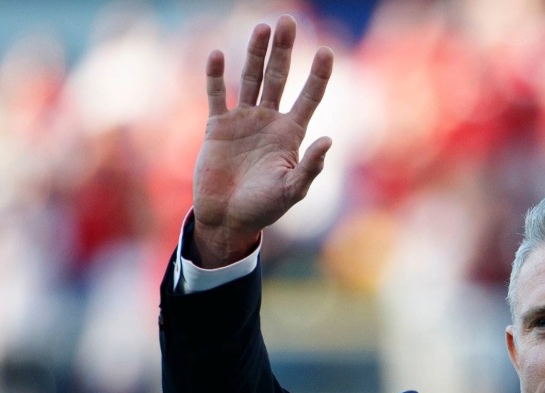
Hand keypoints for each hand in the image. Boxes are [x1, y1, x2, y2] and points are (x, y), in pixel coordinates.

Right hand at [191, 15, 333, 265]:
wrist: (227, 218)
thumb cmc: (264, 209)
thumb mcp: (291, 191)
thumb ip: (309, 167)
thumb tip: (328, 140)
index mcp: (291, 133)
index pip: (309, 97)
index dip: (318, 75)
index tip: (327, 51)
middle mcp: (269, 121)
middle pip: (278, 77)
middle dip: (284, 50)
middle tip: (288, 20)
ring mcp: (243, 120)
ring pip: (250, 79)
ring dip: (255, 54)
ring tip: (262, 28)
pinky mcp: (218, 126)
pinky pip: (217, 95)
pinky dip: (216, 76)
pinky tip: (218, 55)